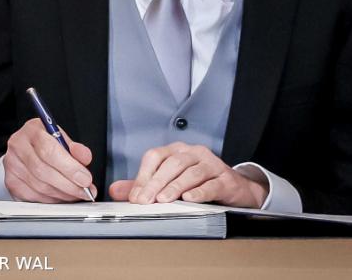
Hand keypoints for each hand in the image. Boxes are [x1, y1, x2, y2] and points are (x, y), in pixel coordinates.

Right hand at [3, 118, 96, 202]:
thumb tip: (85, 158)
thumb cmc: (45, 142)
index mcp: (33, 130)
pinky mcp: (11, 182)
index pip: (49, 150)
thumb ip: (75, 148)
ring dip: (62, 194)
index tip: (85, 179)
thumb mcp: (62, 139)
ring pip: (39, 186)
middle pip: (43, 171)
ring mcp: (12, 165)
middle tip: (85, 191)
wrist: (26, 148)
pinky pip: (33, 197)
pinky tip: (61, 197)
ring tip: (76, 194)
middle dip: (69, 185)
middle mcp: (18, 146)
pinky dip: (51, 200)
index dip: (70, 168)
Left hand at [107, 142, 267, 208]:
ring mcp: (212, 165)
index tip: (135, 196)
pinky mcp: (225, 180)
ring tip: (164, 199)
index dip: (143, 175)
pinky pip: (212, 184)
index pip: (155, 156)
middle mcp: (194, 153)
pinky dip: (200, 191)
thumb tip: (115, 190)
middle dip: (156, 182)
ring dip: (175, 186)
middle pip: (172, 163)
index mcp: (177, 151)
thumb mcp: (170, 182)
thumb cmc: (200, 183)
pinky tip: (190, 198)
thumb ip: (143, 186)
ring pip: (192, 172)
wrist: (235, 189)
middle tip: (145, 201)